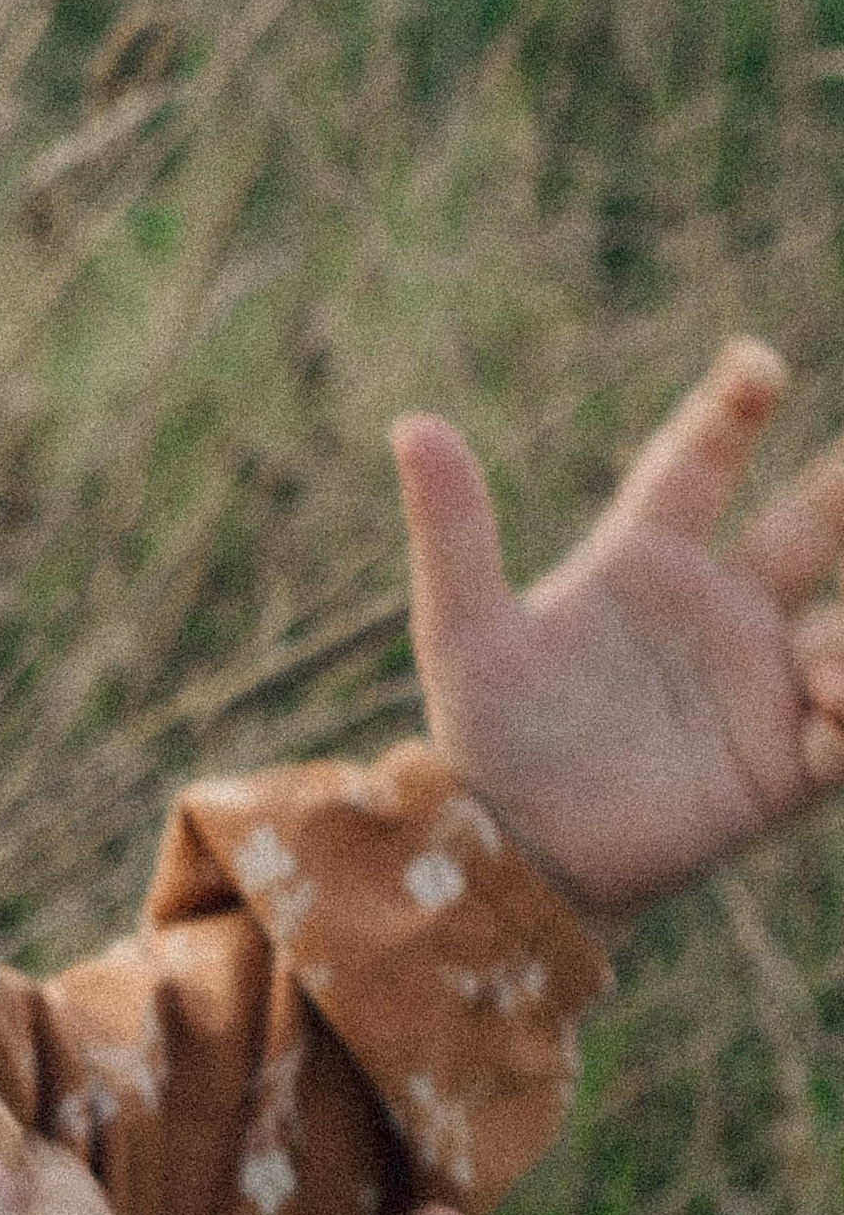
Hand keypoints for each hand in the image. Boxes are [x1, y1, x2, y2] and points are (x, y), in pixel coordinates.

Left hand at [393, 337, 843, 929]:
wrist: (515, 855)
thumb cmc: (484, 736)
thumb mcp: (463, 629)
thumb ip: (452, 529)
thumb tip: (412, 424)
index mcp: (640, 561)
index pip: (697, 466)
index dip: (730, 411)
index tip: (760, 360)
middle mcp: (716, 610)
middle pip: (808, 529)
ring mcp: (758, 684)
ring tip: (826, 665)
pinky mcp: (785, 764)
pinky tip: (829, 718)